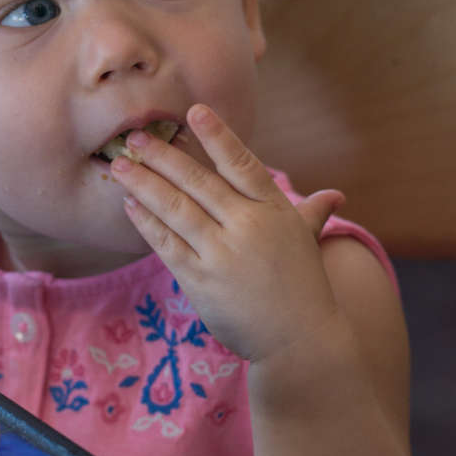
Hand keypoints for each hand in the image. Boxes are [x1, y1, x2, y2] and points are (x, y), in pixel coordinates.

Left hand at [111, 103, 345, 363]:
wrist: (299, 343)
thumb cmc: (303, 288)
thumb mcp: (308, 243)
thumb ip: (312, 213)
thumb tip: (334, 196)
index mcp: (275, 211)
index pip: (243, 164)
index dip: (218, 137)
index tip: (194, 111)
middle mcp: (248, 227)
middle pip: (199, 182)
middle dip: (164, 156)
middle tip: (135, 137)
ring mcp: (222, 255)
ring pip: (176, 209)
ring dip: (145, 184)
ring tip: (121, 166)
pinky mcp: (200, 281)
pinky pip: (167, 245)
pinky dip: (147, 223)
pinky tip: (131, 206)